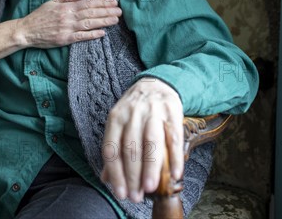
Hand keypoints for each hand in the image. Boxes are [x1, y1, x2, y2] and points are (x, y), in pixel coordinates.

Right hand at [15, 0, 121, 48]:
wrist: (27, 30)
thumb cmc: (39, 16)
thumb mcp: (52, 2)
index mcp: (66, 7)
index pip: (88, 3)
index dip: (101, 2)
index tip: (113, 1)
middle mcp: (68, 16)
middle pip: (91, 12)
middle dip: (107, 11)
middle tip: (120, 10)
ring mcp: (67, 28)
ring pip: (89, 23)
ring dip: (103, 21)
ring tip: (115, 20)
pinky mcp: (65, 39)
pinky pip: (81, 36)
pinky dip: (92, 35)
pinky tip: (102, 33)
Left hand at [101, 79, 183, 202]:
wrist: (156, 84)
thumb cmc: (135, 110)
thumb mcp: (120, 124)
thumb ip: (114, 150)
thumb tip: (106, 178)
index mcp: (116, 118)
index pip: (112, 149)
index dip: (115, 173)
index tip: (120, 193)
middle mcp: (133, 114)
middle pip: (130, 148)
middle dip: (132, 175)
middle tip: (135, 196)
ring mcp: (153, 112)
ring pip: (150, 142)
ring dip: (150, 167)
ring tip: (150, 187)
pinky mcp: (172, 111)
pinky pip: (174, 137)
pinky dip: (175, 157)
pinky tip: (175, 173)